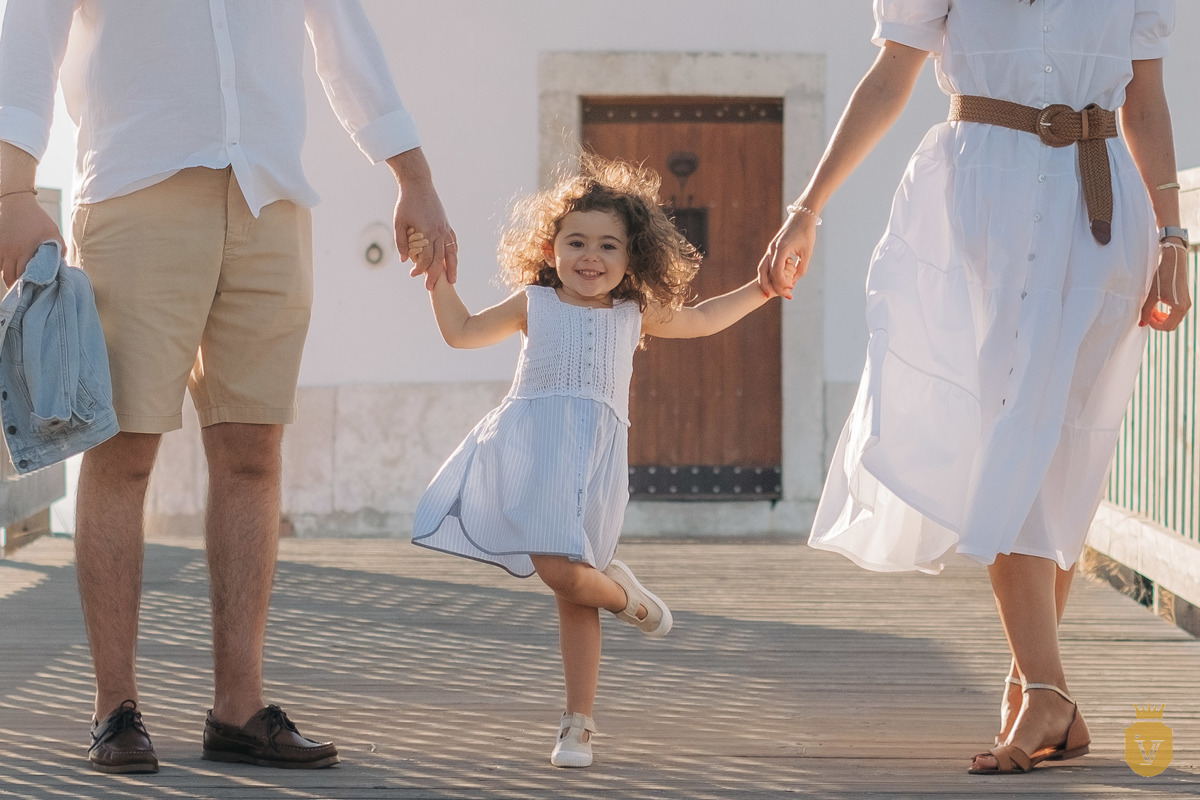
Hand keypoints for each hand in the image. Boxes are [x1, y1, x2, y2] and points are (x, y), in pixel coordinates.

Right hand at [0, 192, 62, 287]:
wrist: (17, 204)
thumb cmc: (38, 219)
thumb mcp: (53, 232)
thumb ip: (59, 248)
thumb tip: (63, 265)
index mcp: (27, 250)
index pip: (24, 276)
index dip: (28, 287)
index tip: (34, 294)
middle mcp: (12, 252)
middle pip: (10, 278)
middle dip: (18, 288)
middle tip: (26, 295)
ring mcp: (3, 249)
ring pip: (2, 272)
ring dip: (10, 280)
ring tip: (18, 287)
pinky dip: (2, 270)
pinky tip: (10, 272)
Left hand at [387, 148, 455, 289]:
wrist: (418, 184)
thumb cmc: (406, 203)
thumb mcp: (399, 222)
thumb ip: (401, 242)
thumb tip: (404, 260)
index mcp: (426, 232)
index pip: (425, 257)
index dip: (419, 268)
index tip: (413, 275)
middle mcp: (438, 232)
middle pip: (439, 259)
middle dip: (435, 275)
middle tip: (430, 288)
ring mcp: (445, 228)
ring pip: (451, 253)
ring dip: (452, 268)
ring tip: (452, 281)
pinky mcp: (447, 225)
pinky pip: (453, 243)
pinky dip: (454, 253)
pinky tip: (453, 261)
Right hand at [757, 210, 817, 299]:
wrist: (801, 217)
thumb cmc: (806, 233)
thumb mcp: (807, 253)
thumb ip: (801, 269)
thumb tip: (794, 283)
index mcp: (781, 248)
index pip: (776, 271)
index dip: (782, 282)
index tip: (791, 289)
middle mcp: (772, 249)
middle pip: (765, 272)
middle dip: (771, 287)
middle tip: (779, 297)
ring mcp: (770, 249)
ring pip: (762, 269)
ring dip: (765, 282)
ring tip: (768, 294)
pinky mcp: (771, 249)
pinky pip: (766, 265)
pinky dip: (767, 275)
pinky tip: (773, 283)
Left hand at [1139, 241, 1190, 330]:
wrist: (1173, 262)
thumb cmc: (1163, 277)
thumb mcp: (1152, 295)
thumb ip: (1146, 311)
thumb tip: (1141, 324)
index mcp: (1179, 308)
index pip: (1167, 327)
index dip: (1154, 326)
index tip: (1146, 318)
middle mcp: (1186, 307)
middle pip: (1171, 325)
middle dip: (1158, 322)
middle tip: (1148, 314)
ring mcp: (1186, 303)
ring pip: (1173, 319)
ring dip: (1161, 318)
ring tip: (1151, 309)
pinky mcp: (1184, 299)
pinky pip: (1175, 312)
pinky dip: (1166, 313)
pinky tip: (1157, 306)